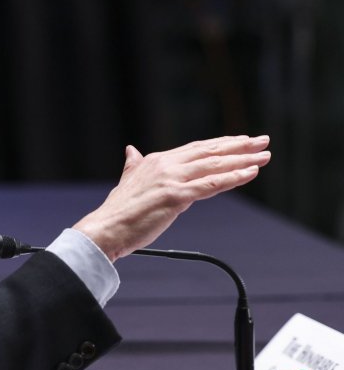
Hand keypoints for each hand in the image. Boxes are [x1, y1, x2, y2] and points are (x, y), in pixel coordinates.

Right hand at [74, 135, 270, 261]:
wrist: (106, 228)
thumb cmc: (118, 211)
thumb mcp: (127, 180)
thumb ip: (133, 164)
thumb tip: (130, 150)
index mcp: (156, 161)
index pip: (196, 148)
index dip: (220, 144)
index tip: (240, 141)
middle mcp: (165, 164)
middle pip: (209, 151)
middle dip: (239, 146)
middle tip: (262, 141)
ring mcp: (171, 179)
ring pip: (214, 165)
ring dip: (243, 160)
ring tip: (264, 156)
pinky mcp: (176, 196)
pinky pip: (211, 184)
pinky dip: (233, 177)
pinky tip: (250, 173)